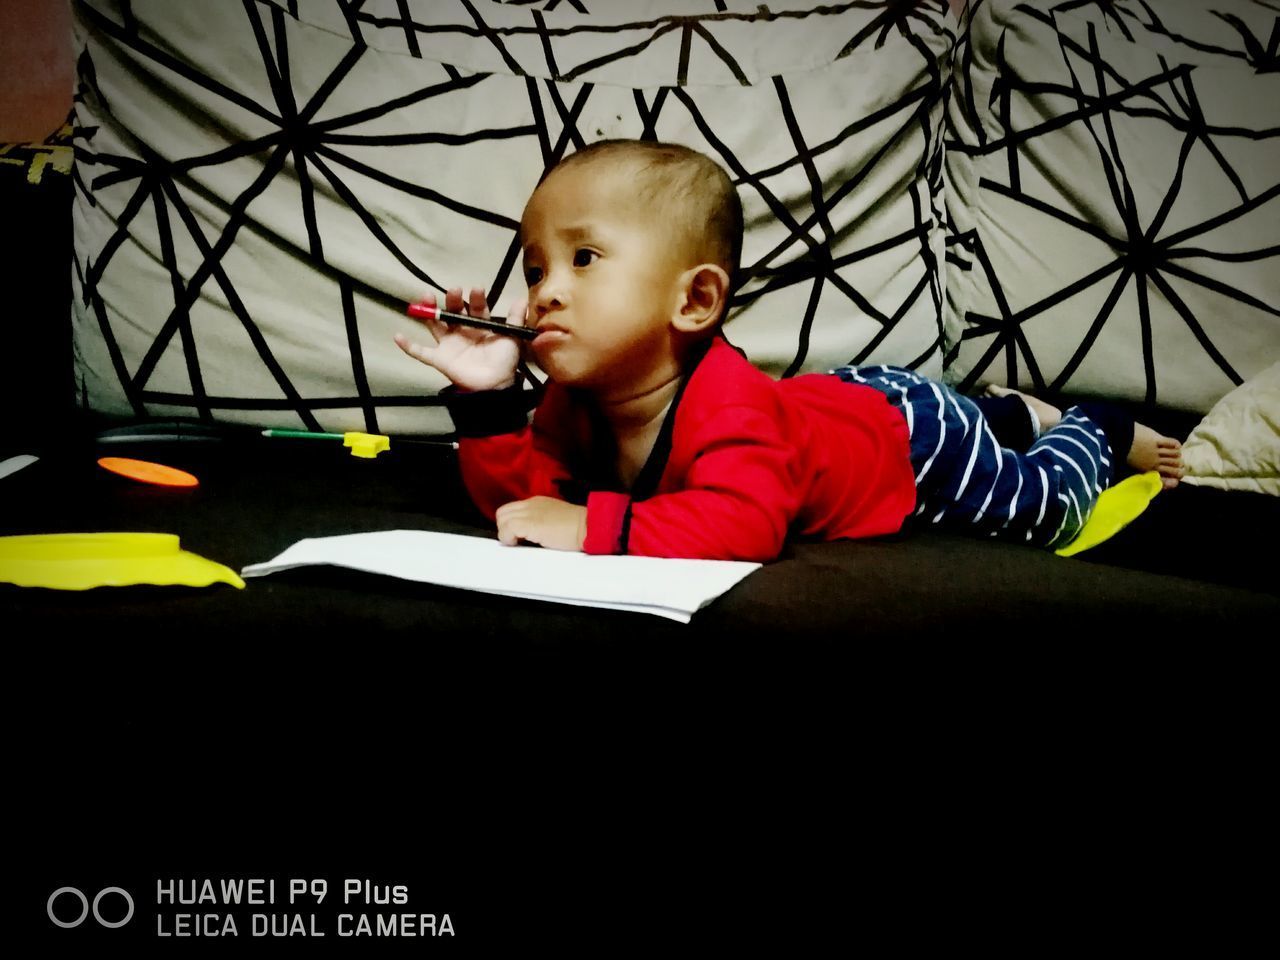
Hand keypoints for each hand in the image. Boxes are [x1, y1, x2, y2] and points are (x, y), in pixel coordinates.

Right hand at [395, 287, 526, 392]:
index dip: (476, 298)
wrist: (496, 387)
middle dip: (453, 300)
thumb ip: (515, 320)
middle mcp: (462, 330)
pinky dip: (408, 346)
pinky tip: (397, 336)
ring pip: (435, 324)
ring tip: (427, 296)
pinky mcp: (439, 359)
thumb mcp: (512, 339)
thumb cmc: (504, 362)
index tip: (477, 290)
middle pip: (453, 311)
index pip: (476, 307)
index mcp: (479, 325)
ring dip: (430, 311)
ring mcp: (448, 344)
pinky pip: (421, 352)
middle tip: (454, 291)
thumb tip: (523, 299)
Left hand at [495, 497, 587, 551]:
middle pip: (503, 512)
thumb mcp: (556, 518)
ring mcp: (529, 513)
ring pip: (502, 520)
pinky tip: (520, 544)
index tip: (518, 535)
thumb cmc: (579, 527)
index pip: (512, 509)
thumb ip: (542, 520)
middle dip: (505, 528)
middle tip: (516, 540)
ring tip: (519, 543)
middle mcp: (531, 504)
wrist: (588, 526)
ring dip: (506, 534)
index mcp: (537, 502)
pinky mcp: (529, 523)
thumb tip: (532, 533)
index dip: (511, 523)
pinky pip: (506, 529)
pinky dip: (508, 539)